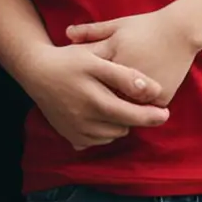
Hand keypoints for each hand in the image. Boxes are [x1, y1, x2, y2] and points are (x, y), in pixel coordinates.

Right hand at [22, 43, 168, 150]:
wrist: (36, 71)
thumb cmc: (69, 61)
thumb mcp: (97, 60)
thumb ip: (125, 76)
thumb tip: (154, 91)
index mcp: (96, 103)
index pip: (134, 117)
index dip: (152, 116)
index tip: (165, 113)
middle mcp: (86, 123)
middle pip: (124, 127)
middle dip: (133, 116)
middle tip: (133, 100)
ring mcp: (76, 132)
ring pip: (112, 136)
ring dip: (118, 123)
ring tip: (113, 102)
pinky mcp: (69, 136)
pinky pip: (96, 140)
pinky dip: (103, 130)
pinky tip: (100, 113)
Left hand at [66, 7, 199, 105]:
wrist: (181, 31)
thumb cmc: (146, 26)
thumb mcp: (117, 26)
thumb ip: (91, 32)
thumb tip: (66, 34)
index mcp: (114, 56)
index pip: (90, 76)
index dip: (81, 83)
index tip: (73, 88)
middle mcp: (129, 75)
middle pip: (105, 96)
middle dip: (95, 102)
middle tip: (84, 108)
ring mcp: (146, 88)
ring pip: (125, 107)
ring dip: (116, 110)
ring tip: (102, 114)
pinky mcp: (161, 96)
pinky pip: (143, 109)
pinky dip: (136, 110)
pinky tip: (125, 114)